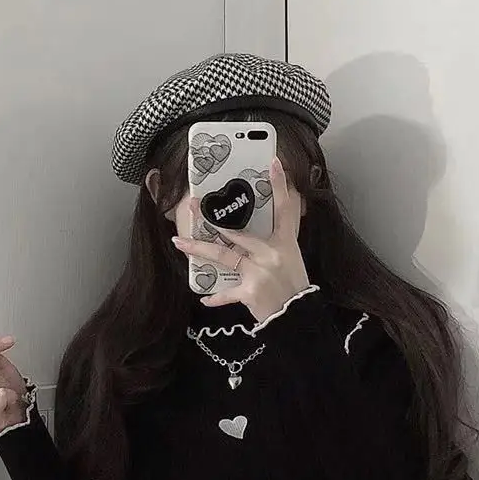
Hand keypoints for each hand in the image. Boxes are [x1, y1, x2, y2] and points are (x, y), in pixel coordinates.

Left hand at [172, 157, 311, 323]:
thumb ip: (275, 244)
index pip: (285, 209)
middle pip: (237, 232)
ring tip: (180, 243)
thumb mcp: (291, 259)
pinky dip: (216, 298)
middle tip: (193, 204)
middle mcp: (271, 253)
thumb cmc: (293, 288)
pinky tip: (204, 297)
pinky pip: (227, 293)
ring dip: (200, 249)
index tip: (274, 163)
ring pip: (224, 255)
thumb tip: (252, 233)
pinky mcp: (250, 292)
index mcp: (284, 243)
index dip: (280, 185)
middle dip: (213, 219)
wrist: (298, 317)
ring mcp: (259, 272)